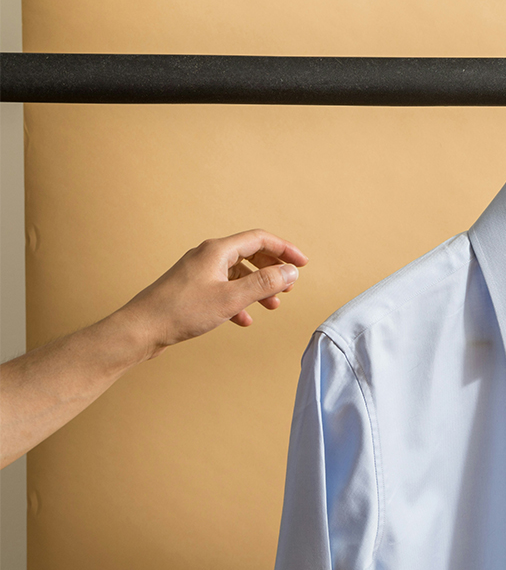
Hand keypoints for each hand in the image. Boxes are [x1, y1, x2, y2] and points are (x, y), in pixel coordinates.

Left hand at [115, 229, 309, 359]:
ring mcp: (198, 273)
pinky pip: (223, 289)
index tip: (302, 264)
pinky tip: (243, 319)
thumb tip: (290, 272)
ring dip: (257, 288)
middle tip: (288, 287)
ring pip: (237, 274)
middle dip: (272, 270)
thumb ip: (264, 283)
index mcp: (217, 251)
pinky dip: (238, 301)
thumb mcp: (231, 298)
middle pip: (250, 254)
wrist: (140, 329)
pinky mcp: (191, 290)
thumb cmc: (181, 311)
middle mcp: (207, 256)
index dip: (285, 250)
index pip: (260, 240)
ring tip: (271, 306)